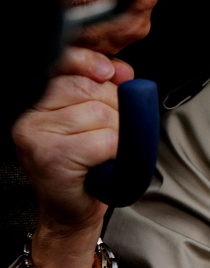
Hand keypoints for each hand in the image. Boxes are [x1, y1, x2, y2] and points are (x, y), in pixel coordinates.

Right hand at [12, 47, 133, 267]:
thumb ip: (105, 83)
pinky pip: (106, 139)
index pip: (67, 61)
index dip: (92, 61)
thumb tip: (122, 70)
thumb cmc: (88, 157)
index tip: (111, 72)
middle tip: (106, 131)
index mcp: (38, 95)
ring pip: (102, 113)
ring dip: (116, 132)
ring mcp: (35, 134)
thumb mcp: (97, 111)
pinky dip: (114, 151)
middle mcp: (29, 112)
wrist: (73, 206)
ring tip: (101, 150)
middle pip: (92, 87)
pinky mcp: (50, 156)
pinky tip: (99, 162)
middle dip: (114, 107)